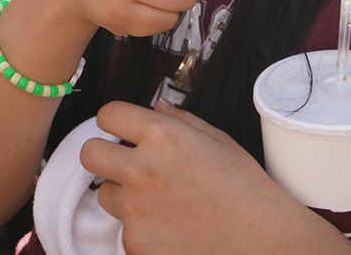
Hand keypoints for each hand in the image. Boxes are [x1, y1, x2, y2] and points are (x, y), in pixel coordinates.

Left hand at [83, 101, 347, 254]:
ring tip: (159, 200)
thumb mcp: (219, 141)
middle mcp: (141, 170)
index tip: (122, 130)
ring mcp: (135, 210)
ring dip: (123, 194)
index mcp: (162, 137)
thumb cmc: (246, 190)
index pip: (108, 114)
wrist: (261, 241)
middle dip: (104, 155)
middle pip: (89, 153)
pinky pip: (123, 228)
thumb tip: (156, 108)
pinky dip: (140, 227)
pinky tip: (170, 226)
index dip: (115, 121)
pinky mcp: (135, 243)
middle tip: (126, 163)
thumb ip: (179, 121)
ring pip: (104, 194)